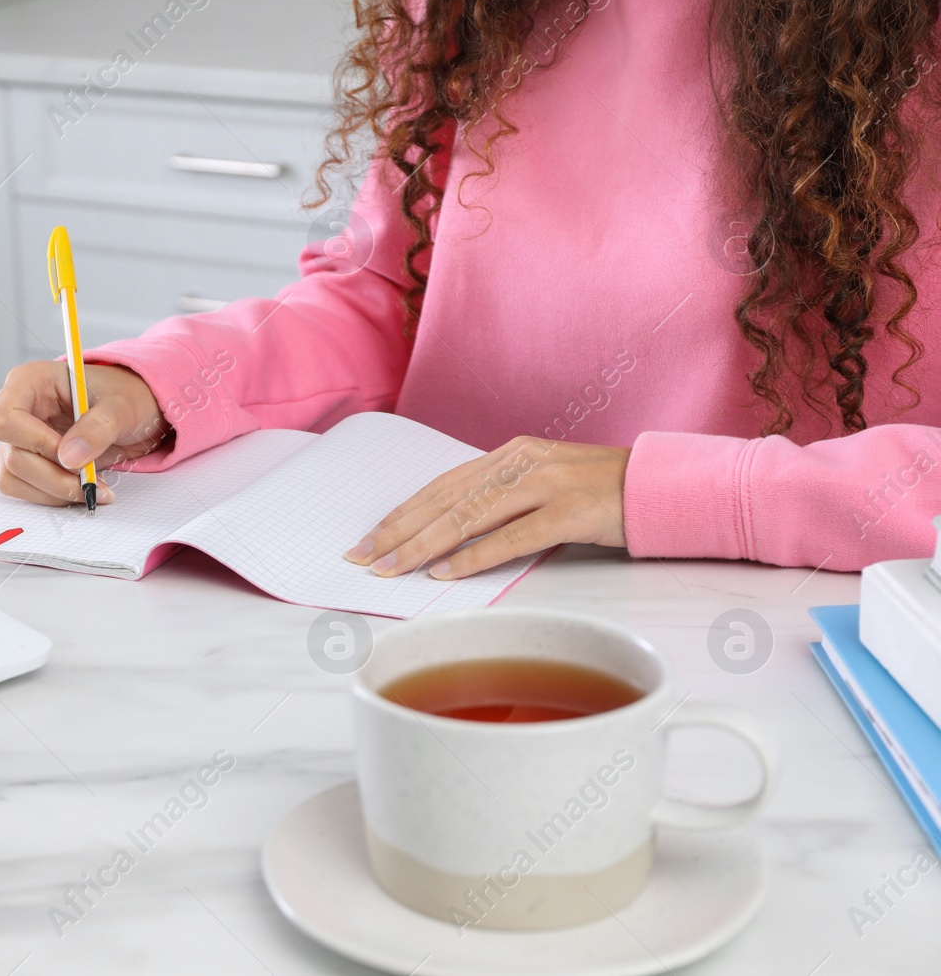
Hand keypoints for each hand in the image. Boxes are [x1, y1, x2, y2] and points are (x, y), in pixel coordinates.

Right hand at [0, 361, 170, 506]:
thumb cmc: (125, 397)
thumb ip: (98, 428)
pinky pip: (23, 489)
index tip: (72, 457)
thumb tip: (69, 458)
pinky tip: (81, 488)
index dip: (37, 444)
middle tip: (90, 483)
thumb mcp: (122, 406)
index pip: (6, 419)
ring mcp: (18, 438)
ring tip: (91, 487)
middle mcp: (17, 409)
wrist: (134, 411)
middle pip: (12, 456)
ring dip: (53, 492)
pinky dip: (52, 497)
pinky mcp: (25, 461)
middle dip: (54, 477)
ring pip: (13, 478)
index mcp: (30, 382)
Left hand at [344, 437, 629, 579]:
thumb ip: (500, 500)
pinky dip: (475, 555)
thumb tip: (449, 533)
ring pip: (469, 516)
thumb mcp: (543, 485)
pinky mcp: (571, 512)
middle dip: (398, 530)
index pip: (441, 485)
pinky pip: (513, 537)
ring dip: (423, 545)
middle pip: (445, 500)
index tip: (368, 537)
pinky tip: (445, 571)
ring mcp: (547, 485)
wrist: (663, 485)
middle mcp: (522, 462)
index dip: (401, 512)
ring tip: (391, 568)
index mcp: (511, 453)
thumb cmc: (600, 492)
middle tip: (361, 556)